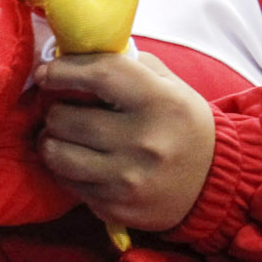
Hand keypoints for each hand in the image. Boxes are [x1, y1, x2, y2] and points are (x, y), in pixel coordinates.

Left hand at [34, 51, 215, 231]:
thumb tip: (73, 54)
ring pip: (55, 153)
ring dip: (51, 140)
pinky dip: (64, 169)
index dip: (64, 70)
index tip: (46, 72)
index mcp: (161, 102)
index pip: (100, 75)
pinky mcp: (115, 207)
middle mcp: (144, 142)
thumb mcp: (169, 85)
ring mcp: (128, 180)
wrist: (214, 183)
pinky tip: (80, 161)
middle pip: (65, 117)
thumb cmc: (181, 124)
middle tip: (62, 108)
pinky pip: (66, 182)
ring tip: (61, 134)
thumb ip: (127, 64)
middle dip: (55, 109)